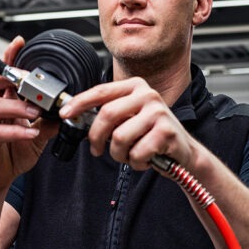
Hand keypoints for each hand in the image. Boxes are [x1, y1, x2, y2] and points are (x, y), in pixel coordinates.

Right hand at [0, 37, 58, 191]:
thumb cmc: (12, 154)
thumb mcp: (36, 137)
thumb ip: (48, 124)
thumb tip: (65, 113)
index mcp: (5, 103)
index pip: (5, 75)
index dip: (10, 58)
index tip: (19, 43)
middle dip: (8, 76)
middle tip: (25, 78)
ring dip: (17, 106)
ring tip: (35, 112)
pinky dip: (17, 132)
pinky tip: (30, 134)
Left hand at [58, 77, 197, 170]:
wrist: (184, 153)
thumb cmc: (152, 136)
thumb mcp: (130, 119)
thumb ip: (108, 115)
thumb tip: (76, 117)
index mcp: (135, 86)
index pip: (100, 91)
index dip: (79, 103)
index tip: (65, 114)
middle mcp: (147, 94)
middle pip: (107, 114)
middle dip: (96, 137)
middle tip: (97, 150)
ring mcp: (158, 112)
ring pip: (119, 138)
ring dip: (119, 154)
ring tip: (130, 154)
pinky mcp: (166, 131)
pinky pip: (136, 152)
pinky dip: (136, 162)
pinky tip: (145, 159)